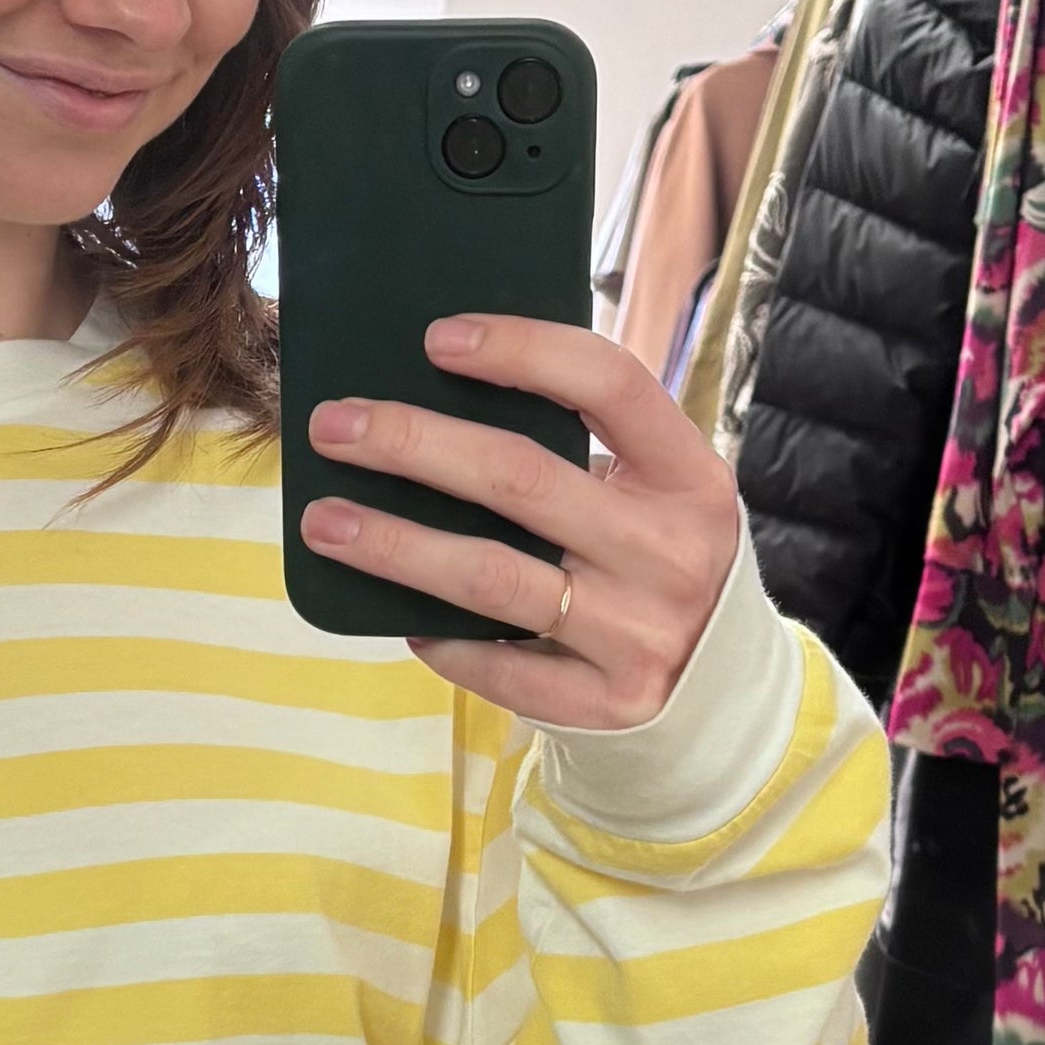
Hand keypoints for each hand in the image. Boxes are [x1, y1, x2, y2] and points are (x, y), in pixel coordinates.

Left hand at [302, 315, 742, 727]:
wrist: (720, 689)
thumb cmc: (655, 561)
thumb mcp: (657, 494)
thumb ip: (584, 448)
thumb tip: (439, 395)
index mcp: (689, 476)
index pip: (608, 384)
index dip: (521, 352)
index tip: (435, 340)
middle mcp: (670, 552)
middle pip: (522, 479)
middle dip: (414, 445)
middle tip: (335, 428)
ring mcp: (639, 634)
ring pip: (490, 578)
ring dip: (394, 545)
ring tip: (325, 521)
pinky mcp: (604, 704)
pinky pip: (496, 666)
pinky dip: (437, 637)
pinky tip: (393, 614)